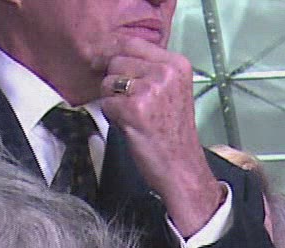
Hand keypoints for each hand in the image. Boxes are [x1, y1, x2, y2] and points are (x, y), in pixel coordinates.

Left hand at [99, 38, 222, 234]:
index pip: (133, 43)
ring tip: (132, 116)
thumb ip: (149, 70)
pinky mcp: (135, 108)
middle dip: (113, 81)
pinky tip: (130, 126)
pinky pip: (106, 104)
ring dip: (112, 100)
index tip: (103, 63)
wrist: (181, 167)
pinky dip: (112, 117)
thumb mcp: (171, 91)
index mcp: (177, 64)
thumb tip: (111, 56)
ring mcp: (151, 89)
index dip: (113, 54)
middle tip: (127, 103)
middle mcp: (166, 72)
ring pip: (108, 82)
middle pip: (117, 61)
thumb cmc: (173, 133)